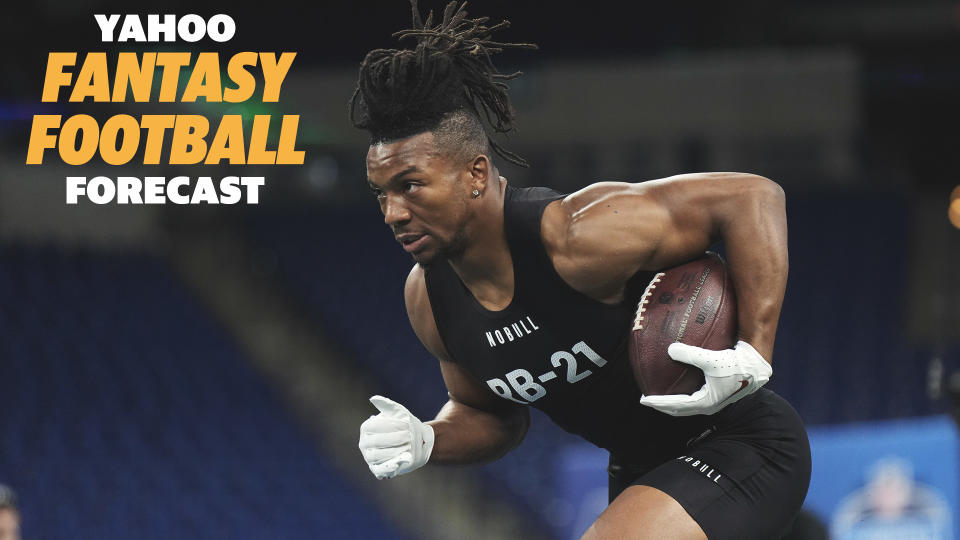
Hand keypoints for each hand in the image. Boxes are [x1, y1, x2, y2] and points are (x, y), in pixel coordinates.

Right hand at [358, 395, 434, 478]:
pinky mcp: (376, 469)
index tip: (407, 424)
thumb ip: (387, 405)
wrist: (411, 442)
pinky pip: (380, 470)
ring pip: (377, 456)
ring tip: (408, 446)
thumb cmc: (402, 425)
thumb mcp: (397, 413)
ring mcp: (369, 457)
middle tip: (409, 436)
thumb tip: (373, 398)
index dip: (392, 425)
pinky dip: (388, 468)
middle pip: (377, 441)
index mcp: (366, 428)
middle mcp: (364, 443)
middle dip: (395, 438)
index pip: (375, 426)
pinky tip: (399, 461)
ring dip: (394, 451)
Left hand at [639, 340, 772, 415]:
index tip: (643, 399)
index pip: (676, 406)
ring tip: (659, 393)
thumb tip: (670, 349)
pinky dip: (683, 392)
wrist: (758, 365)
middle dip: (662, 405)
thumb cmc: (737, 364)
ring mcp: (714, 399)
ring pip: (687, 404)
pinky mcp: (717, 392)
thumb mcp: (712, 359)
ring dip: (673, 401)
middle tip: (647, 399)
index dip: (658, 403)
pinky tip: (679, 380)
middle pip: (680, 409)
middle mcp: (709, 404)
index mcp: (706, 402)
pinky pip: (695, 395)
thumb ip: (690, 354)